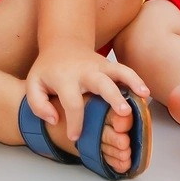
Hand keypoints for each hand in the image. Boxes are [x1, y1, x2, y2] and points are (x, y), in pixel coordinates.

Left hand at [25, 45, 149, 143]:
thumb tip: (55, 119)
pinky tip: (145, 93)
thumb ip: (38, 104)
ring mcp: (99, 66)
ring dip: (132, 83)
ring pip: (118, 72)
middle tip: (124, 113)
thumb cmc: (48, 69)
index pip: (72, 103)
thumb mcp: (34, 84)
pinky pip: (125, 70)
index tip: (76, 137)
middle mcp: (85, 70)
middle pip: (100, 83)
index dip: (75, 122)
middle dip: (113, 97)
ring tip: (144, 96)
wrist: (62, 43)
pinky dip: (136, 79)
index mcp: (65, 78)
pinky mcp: (109, 65)